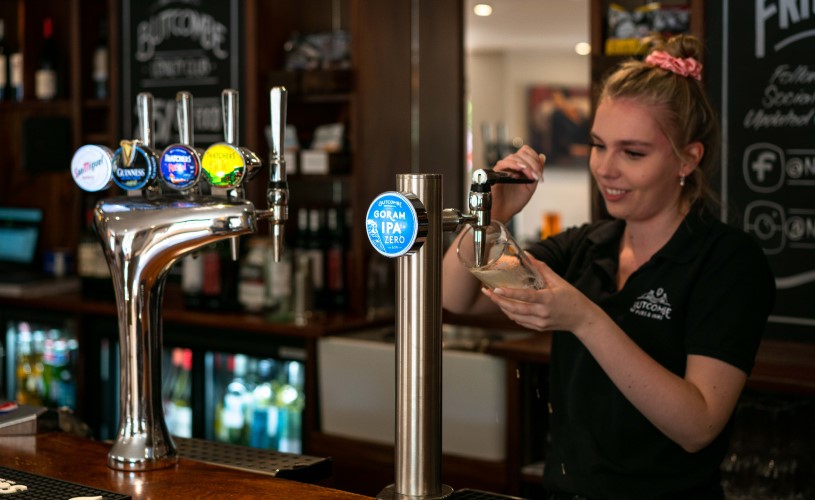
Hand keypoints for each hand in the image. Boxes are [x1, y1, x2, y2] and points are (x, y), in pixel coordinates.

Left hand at [482, 257, 597, 332]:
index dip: (509, 294)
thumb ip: (541, 268)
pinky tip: (506, 305)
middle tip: (487, 292)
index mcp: (547, 299)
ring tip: (493, 297)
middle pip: (515, 309)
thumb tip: (527, 254)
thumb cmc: (571, 298)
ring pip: (515, 316)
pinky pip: (520, 321)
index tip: (496, 289)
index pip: (525, 296)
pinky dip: (511, 313)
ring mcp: (540, 322)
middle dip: (498, 301)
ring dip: (502, 307)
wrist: (582, 318)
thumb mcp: (558, 281)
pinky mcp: (538, 327)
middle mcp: (542, 313)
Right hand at [490, 145, 545, 222]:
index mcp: (519, 167)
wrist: (503, 212)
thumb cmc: (514, 202)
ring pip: (514, 156)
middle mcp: (511, 166)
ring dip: (525, 165)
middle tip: (536, 176)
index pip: (527, 152)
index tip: (539, 173)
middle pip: (522, 152)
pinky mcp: (495, 173)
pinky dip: (513, 165)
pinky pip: (503, 163)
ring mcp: (503, 169)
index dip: (535, 159)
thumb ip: (536, 171)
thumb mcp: (530, 186)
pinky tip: (520, 171)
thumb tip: (542, 156)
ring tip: (529, 176)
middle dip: (532, 163)